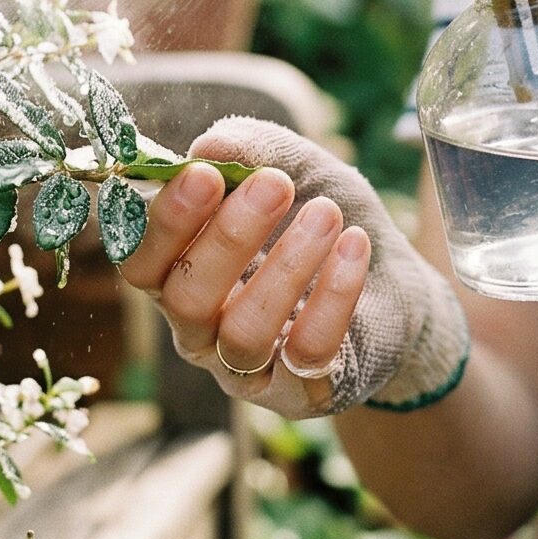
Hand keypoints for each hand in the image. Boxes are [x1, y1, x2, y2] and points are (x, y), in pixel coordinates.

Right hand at [113, 118, 469, 417]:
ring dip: (286, 266)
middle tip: (275, 183)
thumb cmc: (323, 217)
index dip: (165, 222)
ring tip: (326, 214)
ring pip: (242, 332)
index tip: (204, 174)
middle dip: (229, 236)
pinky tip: (354, 248)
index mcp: (178, 273)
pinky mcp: (299, 391)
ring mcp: (245, 368)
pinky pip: (306, 352)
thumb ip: (252, 149)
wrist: (396, 282)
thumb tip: (207, 146)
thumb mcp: (296, 168)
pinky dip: (333, 297)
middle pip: (185, 298)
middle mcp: (198, 329)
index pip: (141, 261)